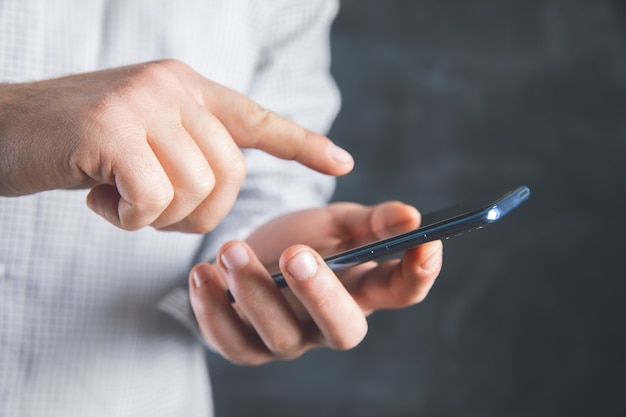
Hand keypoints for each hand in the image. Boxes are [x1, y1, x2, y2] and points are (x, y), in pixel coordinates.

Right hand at [0, 60, 352, 231]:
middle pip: (230, 172)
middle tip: (155, 211)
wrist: (1, 128)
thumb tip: (225, 183)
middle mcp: (171, 87)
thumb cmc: (79, 146)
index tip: (342, 164)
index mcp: (187, 88)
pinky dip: (130, 219)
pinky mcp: (108, 130)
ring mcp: (140, 103)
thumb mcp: (144, 136)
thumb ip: (188, 147)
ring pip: (194, 189)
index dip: (302, 143)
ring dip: (160, 217)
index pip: (257, 117)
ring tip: (121, 199)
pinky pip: (153, 199)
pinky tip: (100, 200)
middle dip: (201, 211)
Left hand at [189, 201, 442, 364]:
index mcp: (361, 289)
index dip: (418, 274)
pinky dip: (213, 309)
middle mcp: (328, 323)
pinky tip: (203, 272)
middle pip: (341, 328)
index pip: (401, 292)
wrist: (251, 254)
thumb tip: (411, 215)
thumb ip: (370, 221)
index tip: (426, 243)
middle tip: (297, 253)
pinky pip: (231, 340)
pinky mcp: (245, 346)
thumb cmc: (302, 238)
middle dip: (320, 293)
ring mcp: (288, 340)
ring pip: (280, 335)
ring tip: (231, 249)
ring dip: (255, 293)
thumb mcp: (335, 222)